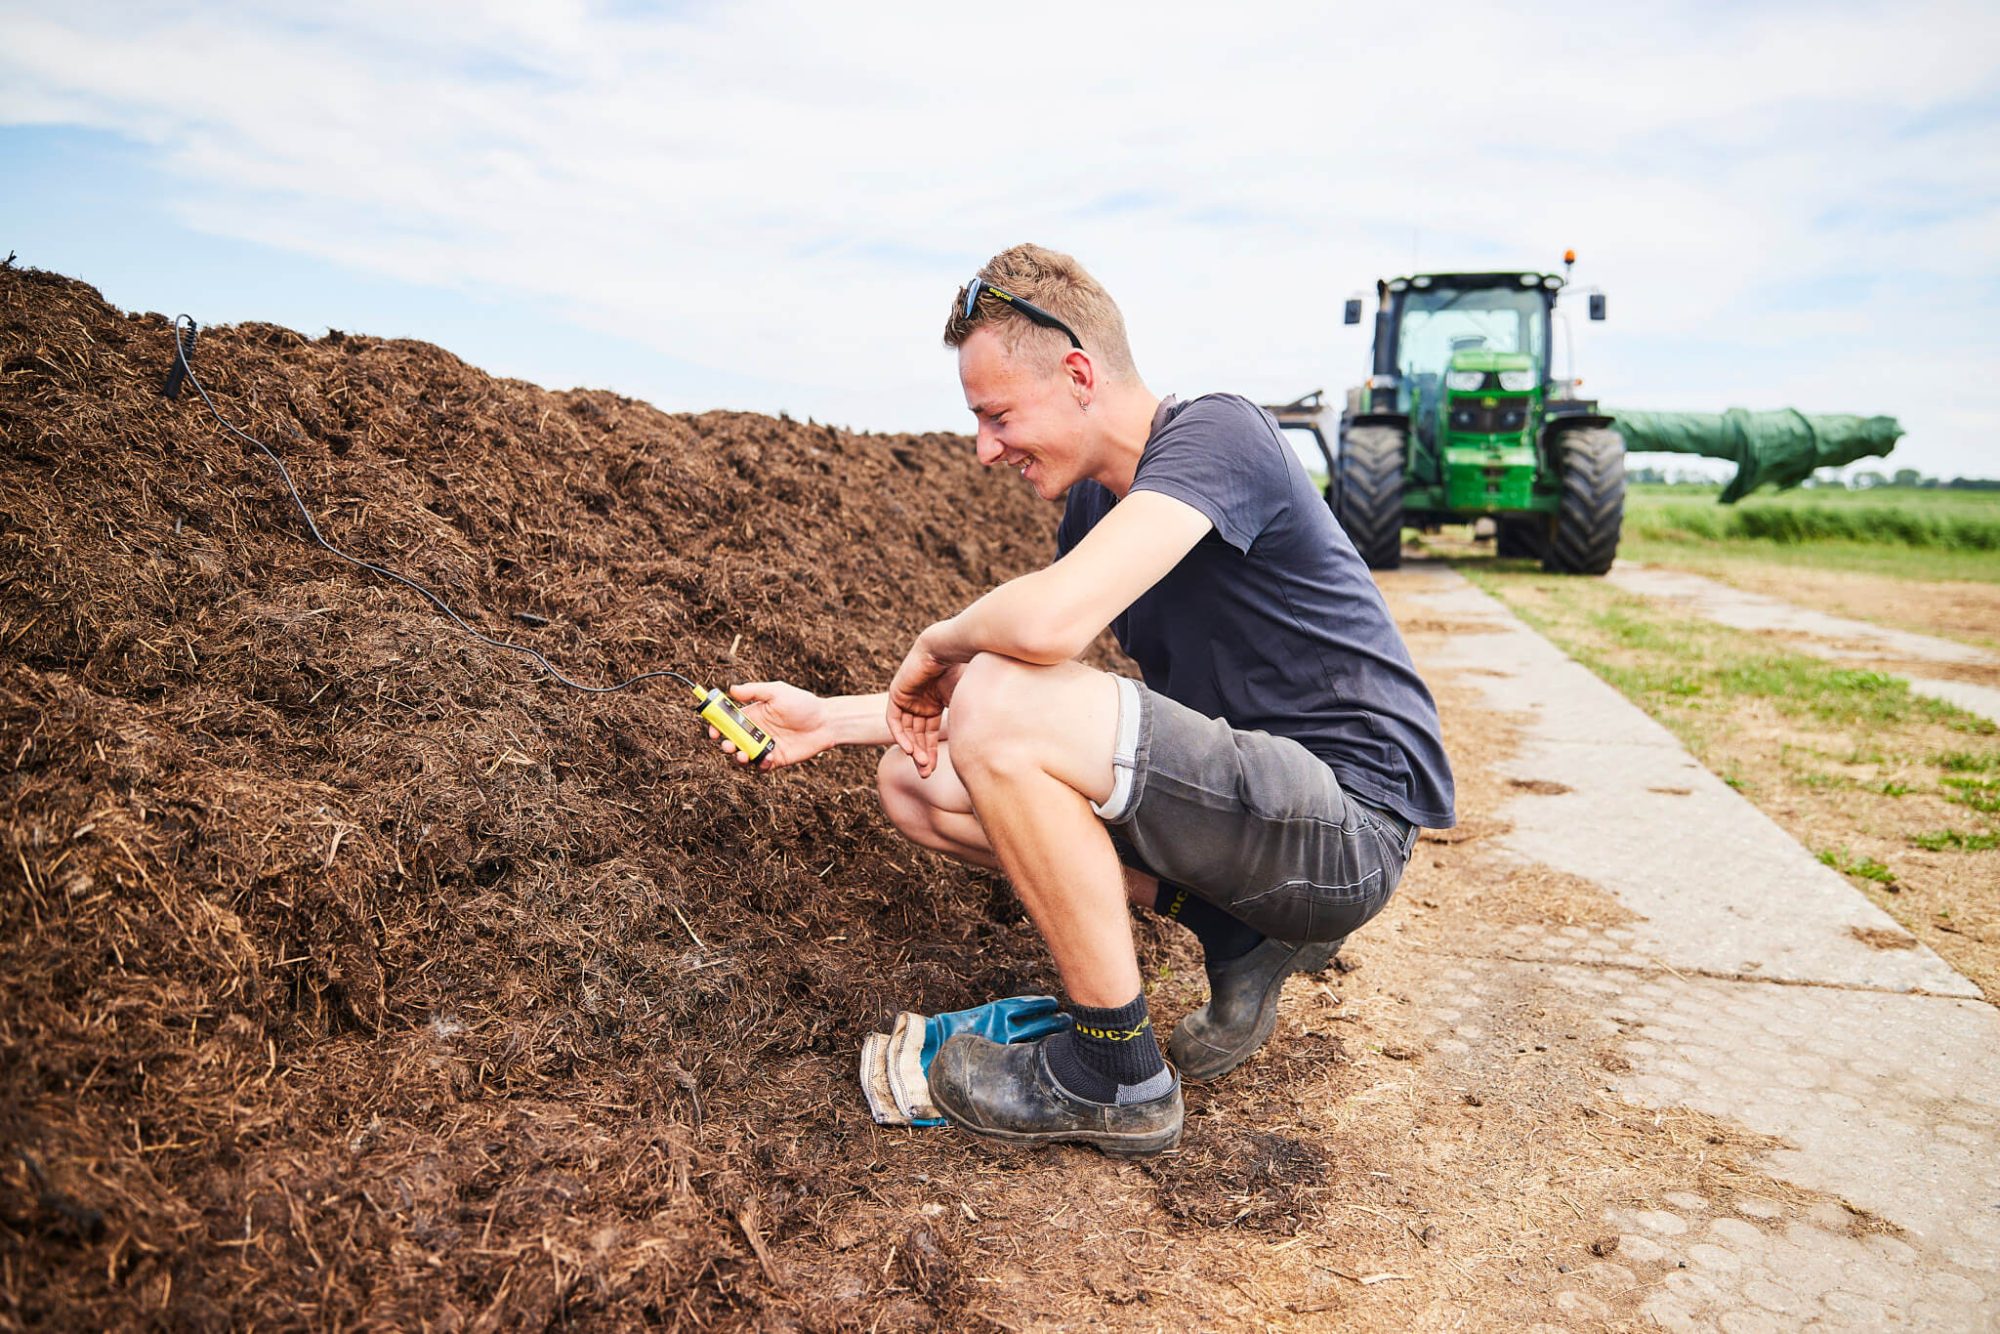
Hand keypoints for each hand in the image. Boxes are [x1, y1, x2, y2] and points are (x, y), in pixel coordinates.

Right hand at [708, 681, 830, 768]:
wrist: (826, 722)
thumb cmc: (802, 704)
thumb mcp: (778, 692)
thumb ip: (754, 691)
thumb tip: (731, 689)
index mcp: (751, 715)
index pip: (726, 721)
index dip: (716, 725)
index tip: (712, 728)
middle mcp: (754, 732)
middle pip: (731, 741)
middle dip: (724, 744)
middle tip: (727, 744)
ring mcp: (764, 747)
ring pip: (742, 756)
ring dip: (737, 757)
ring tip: (742, 754)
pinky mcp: (775, 760)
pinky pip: (761, 767)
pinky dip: (759, 765)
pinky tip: (768, 758)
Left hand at [887, 630, 962, 778]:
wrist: (947, 650)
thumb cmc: (962, 672)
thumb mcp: (965, 702)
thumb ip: (967, 720)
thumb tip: (980, 745)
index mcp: (935, 703)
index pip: (929, 733)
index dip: (931, 752)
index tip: (934, 770)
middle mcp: (920, 702)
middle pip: (917, 735)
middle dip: (921, 755)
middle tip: (925, 774)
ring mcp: (908, 698)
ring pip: (906, 730)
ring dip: (913, 748)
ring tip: (921, 763)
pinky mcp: (897, 693)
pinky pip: (894, 720)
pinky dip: (900, 735)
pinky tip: (909, 749)